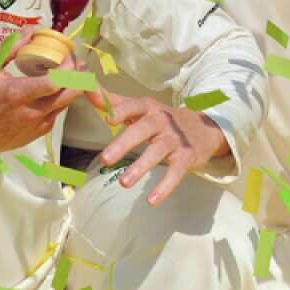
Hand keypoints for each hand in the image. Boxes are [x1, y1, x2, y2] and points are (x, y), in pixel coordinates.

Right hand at [0, 30, 87, 163]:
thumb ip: (8, 48)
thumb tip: (29, 31)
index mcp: (18, 94)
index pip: (56, 82)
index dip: (69, 67)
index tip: (67, 54)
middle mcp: (33, 112)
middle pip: (72, 93)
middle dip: (78, 75)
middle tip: (73, 62)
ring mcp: (38, 125)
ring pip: (67, 103)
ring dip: (70, 86)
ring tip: (62, 73)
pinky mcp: (39, 133)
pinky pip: (58, 112)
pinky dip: (58, 99)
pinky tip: (48, 91)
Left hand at [91, 93, 230, 205]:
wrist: (205, 128)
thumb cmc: (164, 119)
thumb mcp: (143, 108)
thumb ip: (114, 102)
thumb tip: (84, 89)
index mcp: (149, 108)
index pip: (135, 106)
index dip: (122, 111)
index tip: (108, 118)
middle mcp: (163, 122)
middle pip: (143, 130)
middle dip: (124, 143)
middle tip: (105, 159)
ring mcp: (175, 140)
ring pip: (157, 152)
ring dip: (141, 167)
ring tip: (123, 183)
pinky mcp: (186, 158)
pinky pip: (175, 174)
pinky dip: (164, 187)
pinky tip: (152, 200)